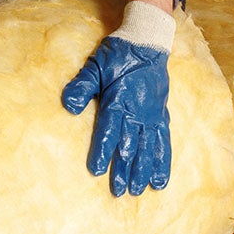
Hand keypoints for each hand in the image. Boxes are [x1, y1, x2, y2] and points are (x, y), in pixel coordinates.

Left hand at [62, 1, 173, 196]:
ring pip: (149, 147)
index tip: (96, 170)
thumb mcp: (95, 65)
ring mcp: (152, 115)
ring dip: (143, 170)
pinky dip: (162, 162)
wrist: (148, 41)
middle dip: (124, 169)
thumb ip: (82, 86)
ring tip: (139, 190)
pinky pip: (164, 142)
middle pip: (130, 145)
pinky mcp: (161, 115)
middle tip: (118, 191)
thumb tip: (68, 105)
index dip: (102, 151)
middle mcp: (138, 111)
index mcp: (120, 99)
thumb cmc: (119, 54)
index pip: (110, 130)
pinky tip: (160, 180)